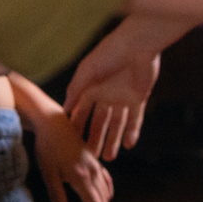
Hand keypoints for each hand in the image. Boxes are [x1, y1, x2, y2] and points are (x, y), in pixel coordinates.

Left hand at [32, 110, 114, 201]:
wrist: (54, 123)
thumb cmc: (47, 147)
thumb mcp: (48, 172)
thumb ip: (57, 194)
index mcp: (82, 177)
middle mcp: (93, 172)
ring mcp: (96, 166)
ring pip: (106, 193)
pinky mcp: (95, 161)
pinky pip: (106, 181)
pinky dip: (104, 194)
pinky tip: (93, 196)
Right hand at [66, 42, 159, 159]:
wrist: (139, 43)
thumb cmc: (110, 52)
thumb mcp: (88, 71)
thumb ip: (76, 90)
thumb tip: (63, 109)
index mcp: (91, 88)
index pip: (81, 112)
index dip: (77, 128)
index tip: (71, 145)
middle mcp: (106, 95)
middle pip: (99, 123)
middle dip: (95, 139)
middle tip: (90, 158)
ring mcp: (123, 98)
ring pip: (117, 125)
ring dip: (113, 140)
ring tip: (108, 158)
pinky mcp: (139, 98)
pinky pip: (136, 119)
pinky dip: (132, 132)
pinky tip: (128, 145)